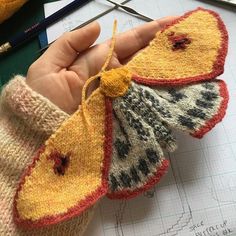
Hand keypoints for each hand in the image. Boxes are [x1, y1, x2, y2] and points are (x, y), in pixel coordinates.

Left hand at [26, 17, 175, 113]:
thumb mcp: (47, 66)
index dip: (147, 33)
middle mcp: (110, 77)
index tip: (170, 23)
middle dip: (160, 48)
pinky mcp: (119, 113)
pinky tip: (170, 84)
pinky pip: (138, 100)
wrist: (39, 132)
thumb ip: (70, 44)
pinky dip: (154, 93)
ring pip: (142, 78)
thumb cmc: (41, 99)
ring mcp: (117, 95)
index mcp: (95, 62)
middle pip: (139, 59)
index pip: (126, 44)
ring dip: (161, 68)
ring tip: (184, 58)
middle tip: (184, 38)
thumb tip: (98, 26)